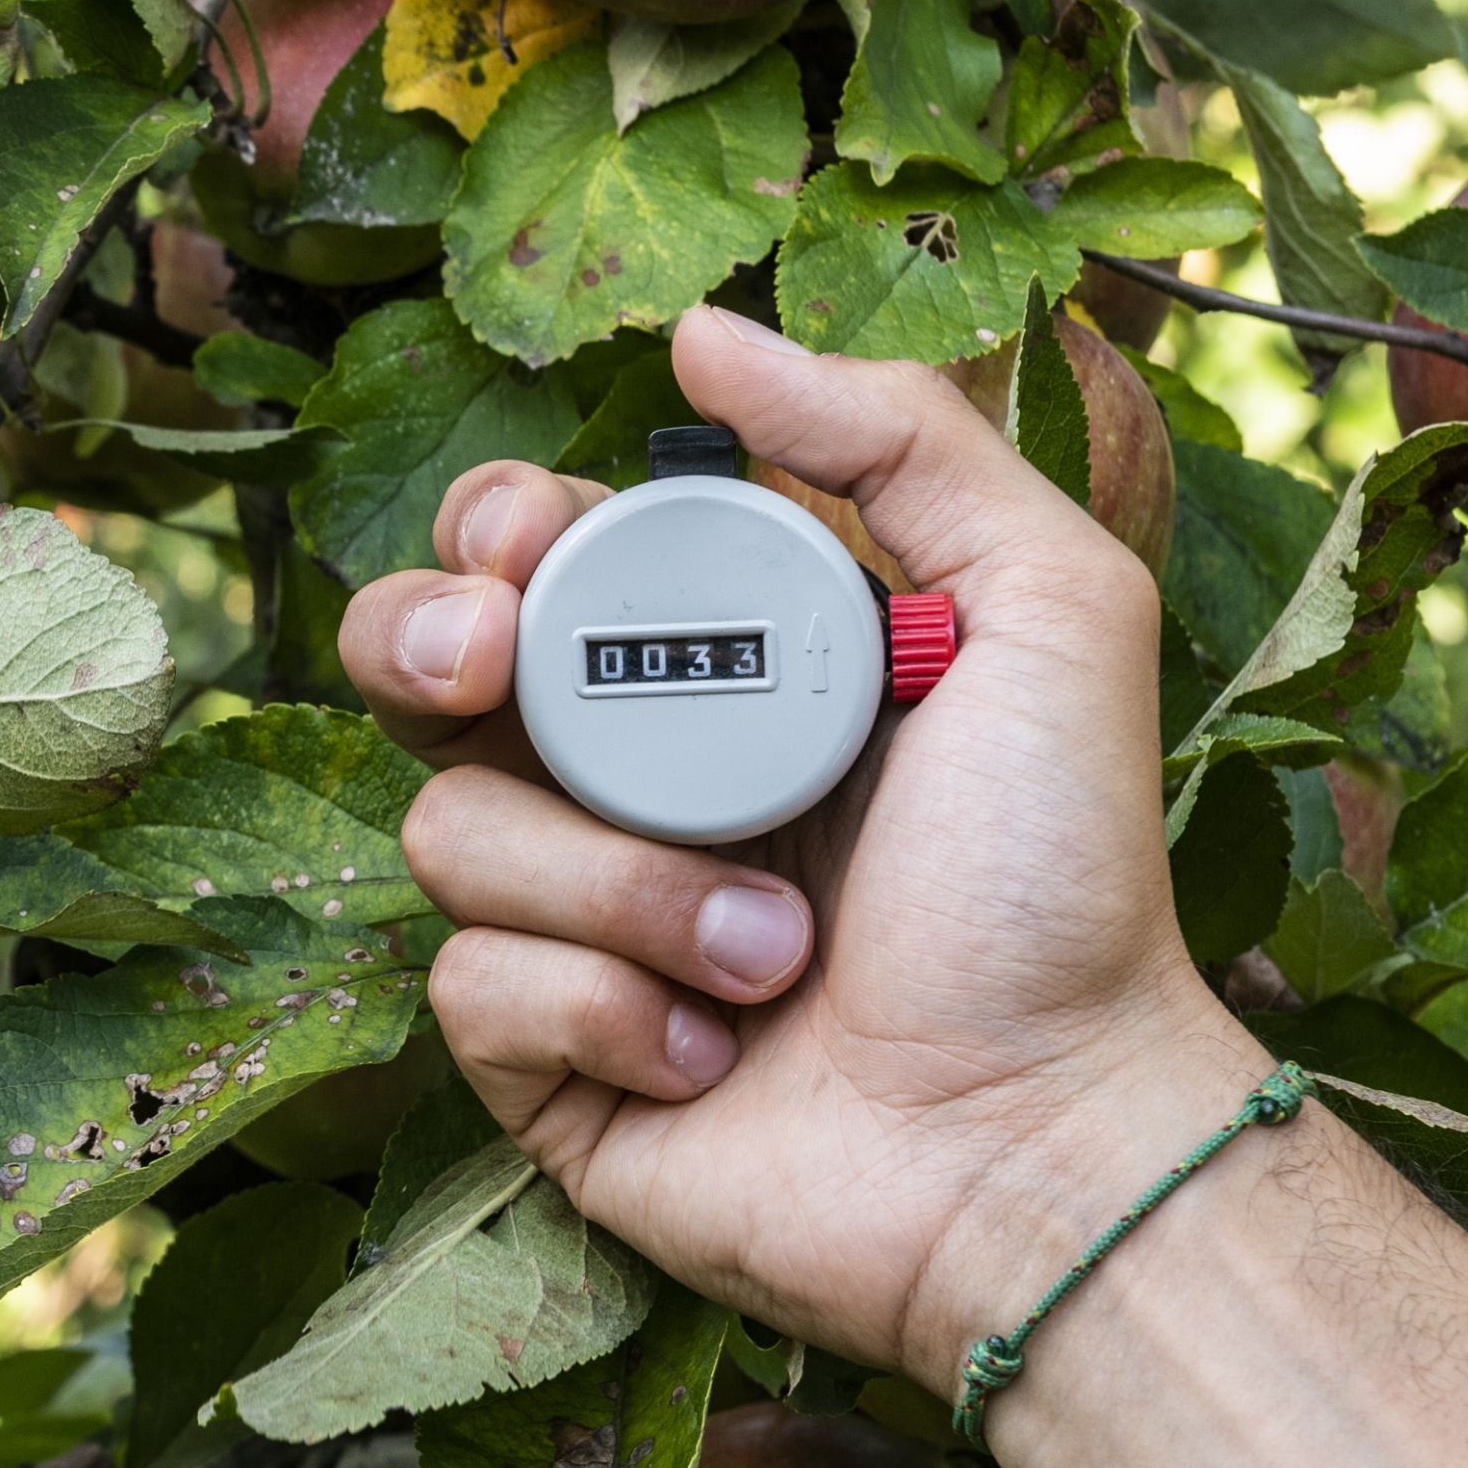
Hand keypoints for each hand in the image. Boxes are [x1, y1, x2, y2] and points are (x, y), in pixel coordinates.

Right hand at [338, 306, 1266, 1390]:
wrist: (1048, 1136)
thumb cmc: (1057, 883)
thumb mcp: (1043, 606)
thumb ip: (897, 439)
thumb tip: (701, 332)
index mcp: (714, 667)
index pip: (526, 556)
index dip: (492, 532)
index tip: (536, 548)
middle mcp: (623, 785)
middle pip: (409, 667)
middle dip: (420, 639)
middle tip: (492, 668)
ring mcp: (572, 931)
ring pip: (449, 833)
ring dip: (615, 884)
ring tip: (772, 946)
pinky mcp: (544, 1068)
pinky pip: (468, 988)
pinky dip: (600, 1007)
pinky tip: (719, 1047)